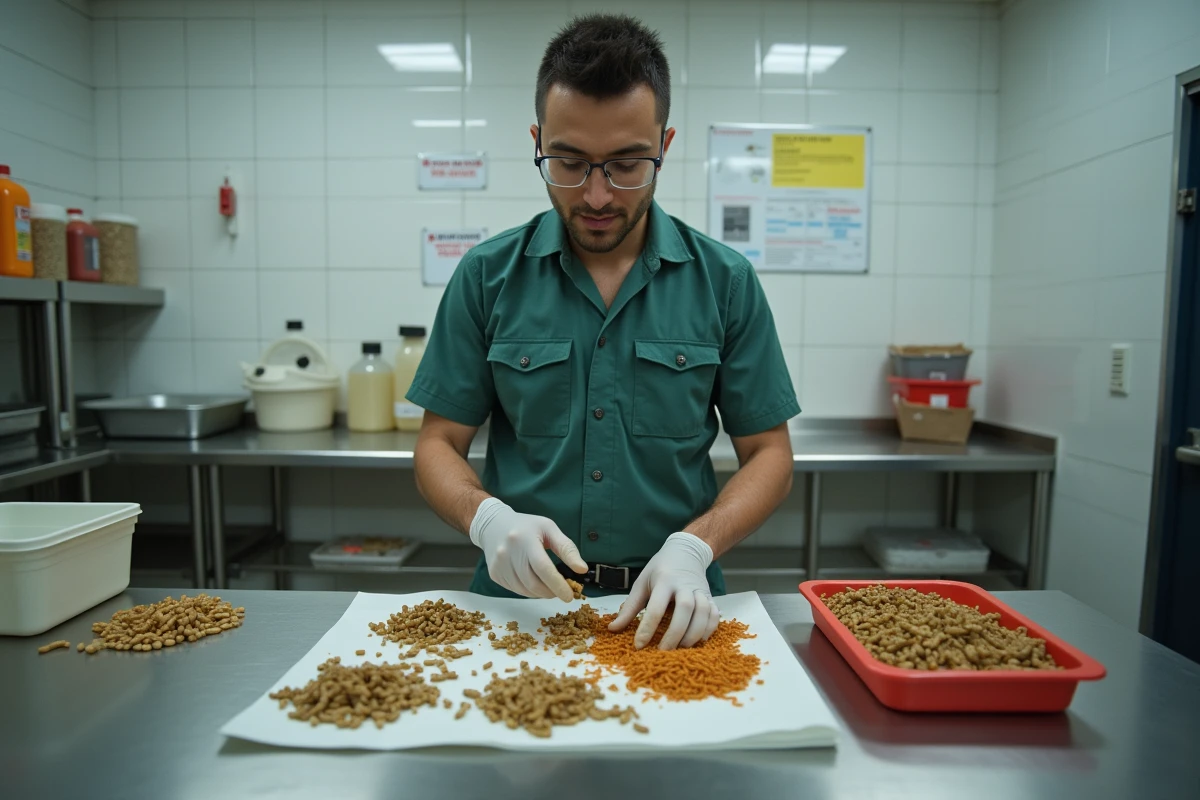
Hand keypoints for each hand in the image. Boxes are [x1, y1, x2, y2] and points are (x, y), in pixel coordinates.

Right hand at [469, 498, 586, 600]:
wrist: (494, 525)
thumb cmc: (526, 526)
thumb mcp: (549, 529)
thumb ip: (567, 548)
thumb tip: (582, 570)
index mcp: (524, 539)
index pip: (542, 567)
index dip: (557, 584)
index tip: (569, 596)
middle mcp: (507, 553)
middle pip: (533, 583)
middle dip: (551, 591)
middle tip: (561, 590)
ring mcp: (499, 565)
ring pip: (524, 590)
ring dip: (540, 593)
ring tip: (548, 585)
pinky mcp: (494, 574)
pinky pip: (515, 590)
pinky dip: (529, 591)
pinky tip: (533, 580)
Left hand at [608, 532, 718, 649]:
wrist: (686, 552)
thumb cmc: (660, 569)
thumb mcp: (641, 583)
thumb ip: (629, 607)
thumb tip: (612, 628)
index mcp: (664, 580)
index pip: (656, 607)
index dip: (647, 628)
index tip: (639, 645)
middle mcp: (684, 585)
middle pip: (685, 610)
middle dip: (675, 633)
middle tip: (663, 651)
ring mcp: (700, 590)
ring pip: (703, 613)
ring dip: (693, 634)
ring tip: (680, 648)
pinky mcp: (711, 596)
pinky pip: (714, 615)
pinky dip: (708, 630)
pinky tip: (697, 641)